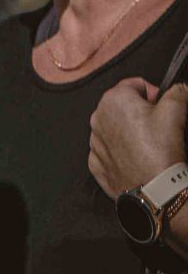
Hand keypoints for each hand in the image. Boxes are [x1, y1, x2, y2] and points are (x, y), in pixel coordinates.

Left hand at [89, 78, 187, 197]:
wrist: (152, 189)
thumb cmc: (161, 149)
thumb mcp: (176, 111)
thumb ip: (177, 92)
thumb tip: (178, 88)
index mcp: (113, 100)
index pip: (134, 84)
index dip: (153, 93)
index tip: (162, 106)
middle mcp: (97, 118)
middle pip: (122, 106)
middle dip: (141, 111)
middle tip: (159, 126)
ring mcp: (94, 142)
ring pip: (115, 128)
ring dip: (131, 131)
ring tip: (150, 144)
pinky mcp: (96, 163)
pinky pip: (110, 150)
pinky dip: (122, 151)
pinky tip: (138, 157)